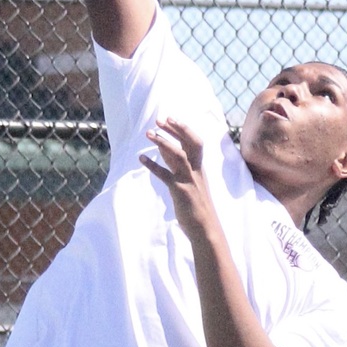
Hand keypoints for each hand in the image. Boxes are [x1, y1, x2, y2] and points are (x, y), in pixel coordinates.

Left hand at [141, 117, 217, 238]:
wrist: (205, 228)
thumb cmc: (196, 206)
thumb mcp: (188, 181)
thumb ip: (178, 165)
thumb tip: (165, 150)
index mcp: (199, 168)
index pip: (194, 142)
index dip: (182, 129)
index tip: (169, 118)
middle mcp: (196, 171)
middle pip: (190, 143)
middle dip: (176, 129)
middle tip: (160, 119)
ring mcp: (189, 180)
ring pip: (179, 155)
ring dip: (163, 142)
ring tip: (148, 133)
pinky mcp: (180, 191)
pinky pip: (166, 175)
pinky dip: (153, 165)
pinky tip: (141, 158)